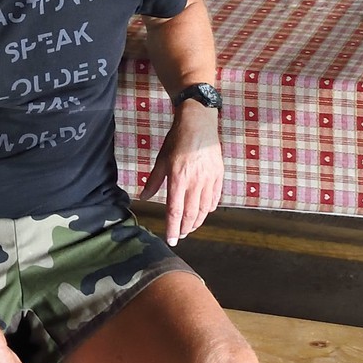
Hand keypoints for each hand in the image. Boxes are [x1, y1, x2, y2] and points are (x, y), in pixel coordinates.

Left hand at [141, 103, 224, 245]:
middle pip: (191, 213)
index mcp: (178, 179)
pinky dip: (209, 208)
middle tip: (181, 235)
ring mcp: (209, 179)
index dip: (173, 228)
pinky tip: (204, 211)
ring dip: (197, 221)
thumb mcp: (161, 160)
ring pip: (205, 209)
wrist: (198, 123)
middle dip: (186, 228)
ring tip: (191, 227)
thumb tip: (143, 197)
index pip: (175, 211)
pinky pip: (215, 198)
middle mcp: (195, 182)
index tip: (171, 240)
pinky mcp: (219, 175)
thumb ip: (154, 181)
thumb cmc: (177, 140)